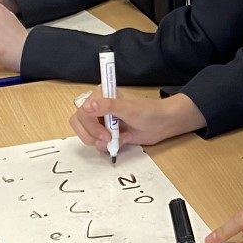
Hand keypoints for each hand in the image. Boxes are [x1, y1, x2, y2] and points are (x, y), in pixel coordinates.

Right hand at [68, 92, 205, 153]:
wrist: (162, 124)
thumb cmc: (148, 112)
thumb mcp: (129, 109)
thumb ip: (108, 106)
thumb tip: (88, 106)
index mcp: (101, 96)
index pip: (82, 112)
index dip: (90, 126)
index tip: (105, 134)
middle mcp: (98, 108)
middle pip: (79, 124)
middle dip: (91, 135)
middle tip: (108, 140)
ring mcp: (102, 121)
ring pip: (86, 135)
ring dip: (99, 142)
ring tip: (116, 141)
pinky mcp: (107, 133)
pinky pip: (97, 143)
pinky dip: (107, 146)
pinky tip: (121, 141)